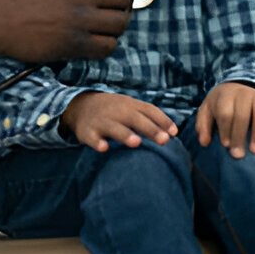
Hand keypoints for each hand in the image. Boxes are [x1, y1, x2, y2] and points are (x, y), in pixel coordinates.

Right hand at [62, 91, 177, 151]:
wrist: (80, 106)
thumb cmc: (114, 111)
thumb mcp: (130, 108)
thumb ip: (151, 118)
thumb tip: (173, 133)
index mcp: (129, 105)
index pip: (148, 110)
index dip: (161, 120)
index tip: (174, 133)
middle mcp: (116, 111)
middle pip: (134, 119)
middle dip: (149, 129)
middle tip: (163, 140)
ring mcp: (101, 121)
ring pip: (114, 127)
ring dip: (124, 134)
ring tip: (136, 142)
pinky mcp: (87, 132)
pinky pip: (92, 138)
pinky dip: (97, 142)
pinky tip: (104, 148)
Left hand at [195, 82, 254, 158]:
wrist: (240, 86)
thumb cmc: (221, 103)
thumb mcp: (208, 109)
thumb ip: (203, 125)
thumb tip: (203, 143)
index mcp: (225, 95)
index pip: (225, 113)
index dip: (225, 130)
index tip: (225, 145)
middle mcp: (243, 94)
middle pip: (242, 115)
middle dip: (239, 136)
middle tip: (238, 155)